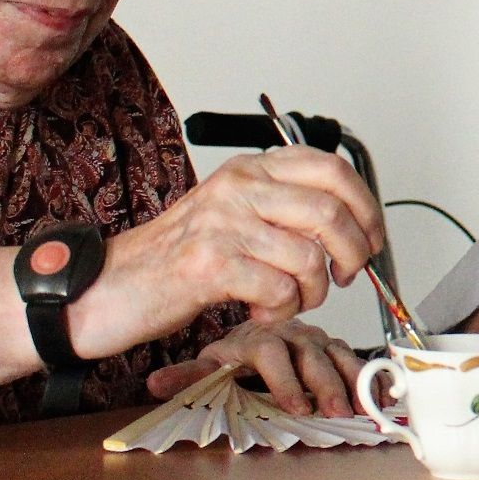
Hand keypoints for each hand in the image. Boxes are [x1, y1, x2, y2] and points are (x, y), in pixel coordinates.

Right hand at [74, 146, 384, 359]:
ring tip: (289, 299)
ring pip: (310, 255)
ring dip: (314, 290)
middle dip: (354, 252)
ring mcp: (224, 223)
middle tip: (346, 276)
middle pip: (332, 210)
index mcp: (250, 170)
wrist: (105, 287)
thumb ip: (283, 211)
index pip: (332, 168)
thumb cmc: (173, 259)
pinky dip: (282, 309)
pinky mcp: (210, 264)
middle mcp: (239, 187)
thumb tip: (350, 225)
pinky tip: (261, 310)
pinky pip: (279, 288)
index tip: (373, 238)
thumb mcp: (232, 216)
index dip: (366, 206)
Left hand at [146, 319, 364, 416]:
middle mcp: (290, 334)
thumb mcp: (207, 364)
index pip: (271, 352)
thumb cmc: (233, 355)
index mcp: (256, 337)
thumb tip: (155, 384)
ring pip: (338, 353)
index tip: (296, 407)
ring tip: (364, 407)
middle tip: (336, 412)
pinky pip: (355, 359)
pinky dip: (371, 376)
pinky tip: (383, 396)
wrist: (255, 330)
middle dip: (326, 385)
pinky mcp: (333, 347)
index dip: (285, 380)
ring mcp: (315, 339)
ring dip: (353, 382)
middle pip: (310, 354)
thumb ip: (188, 377)